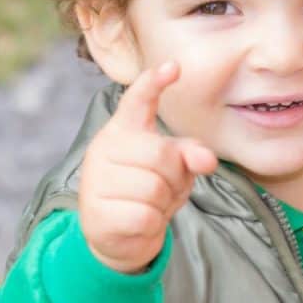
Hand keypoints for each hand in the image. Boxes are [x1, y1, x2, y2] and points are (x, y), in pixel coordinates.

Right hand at [78, 61, 217, 273]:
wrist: (118, 236)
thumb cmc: (148, 190)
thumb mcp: (174, 168)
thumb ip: (190, 154)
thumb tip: (206, 159)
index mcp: (124, 130)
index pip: (137, 101)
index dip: (153, 84)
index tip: (174, 67)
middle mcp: (104, 148)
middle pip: (162, 154)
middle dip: (174, 177)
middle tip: (163, 188)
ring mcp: (96, 179)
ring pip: (154, 188)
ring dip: (163, 203)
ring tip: (149, 205)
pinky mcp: (97, 212)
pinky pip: (145, 215)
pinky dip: (151, 224)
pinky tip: (139, 222)